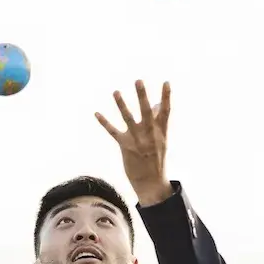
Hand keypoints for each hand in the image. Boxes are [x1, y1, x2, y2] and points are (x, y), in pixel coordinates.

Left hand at [95, 79, 172, 205]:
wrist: (151, 182)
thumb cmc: (156, 158)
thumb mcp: (161, 140)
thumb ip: (158, 121)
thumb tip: (157, 104)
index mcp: (161, 132)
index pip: (166, 111)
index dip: (166, 96)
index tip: (166, 82)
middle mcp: (149, 134)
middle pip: (146, 112)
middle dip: (142, 96)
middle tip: (138, 81)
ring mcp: (137, 140)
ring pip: (128, 119)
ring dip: (121, 105)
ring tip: (115, 92)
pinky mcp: (125, 146)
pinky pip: (113, 132)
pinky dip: (104, 122)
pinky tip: (96, 113)